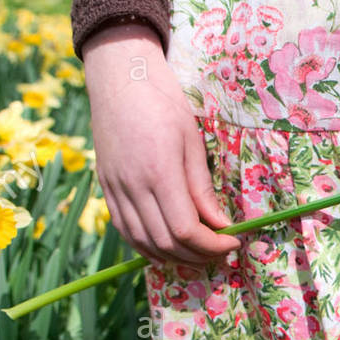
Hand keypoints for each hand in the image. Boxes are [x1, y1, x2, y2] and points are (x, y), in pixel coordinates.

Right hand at [83, 23, 239, 265]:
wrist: (120, 81)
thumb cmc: (163, 104)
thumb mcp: (192, 143)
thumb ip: (203, 189)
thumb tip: (221, 226)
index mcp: (159, 173)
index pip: (186, 230)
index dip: (212, 245)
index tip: (234, 242)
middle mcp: (133, 186)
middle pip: (165, 242)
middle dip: (198, 255)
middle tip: (221, 252)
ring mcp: (115, 189)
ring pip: (143, 242)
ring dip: (174, 257)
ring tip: (199, 256)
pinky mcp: (106, 188)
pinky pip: (126, 230)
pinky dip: (147, 248)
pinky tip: (167, 250)